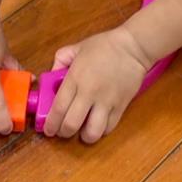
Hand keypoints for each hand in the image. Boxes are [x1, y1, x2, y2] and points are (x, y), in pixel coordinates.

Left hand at [43, 26, 150, 143]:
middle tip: (62, 131)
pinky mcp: (120, 106)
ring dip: (84, 136)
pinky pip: (108, 128)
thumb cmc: (104, 46)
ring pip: (92, 133)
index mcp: (75, 78)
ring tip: (82, 130)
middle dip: (63, 133)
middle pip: (71, 125)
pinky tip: (97, 123)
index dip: (50, 124)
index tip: (48, 129)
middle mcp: (89, 92)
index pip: (58, 108)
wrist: (133, 47)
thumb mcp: (77, 48)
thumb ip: (60, 60)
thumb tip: (51, 77)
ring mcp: (106, 101)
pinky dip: (101, 131)